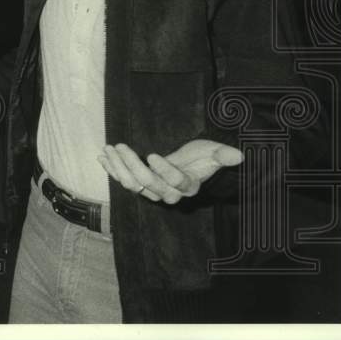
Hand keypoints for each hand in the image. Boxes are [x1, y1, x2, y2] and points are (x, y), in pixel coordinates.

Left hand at [99, 139, 244, 203]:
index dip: (164, 170)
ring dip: (118, 167)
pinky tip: (102, 157)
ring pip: (132, 185)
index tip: (152, 154)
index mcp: (189, 185)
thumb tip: (238, 155)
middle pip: (148, 183)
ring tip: (108, 149)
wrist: (192, 166)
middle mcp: (170, 193)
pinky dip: (112, 170)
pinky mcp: (141, 187)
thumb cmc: (202, 157)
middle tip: (120, 146)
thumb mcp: (213, 153)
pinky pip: (124, 182)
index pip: (175, 181)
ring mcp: (154, 192)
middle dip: (132, 165)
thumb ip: (222, 155)